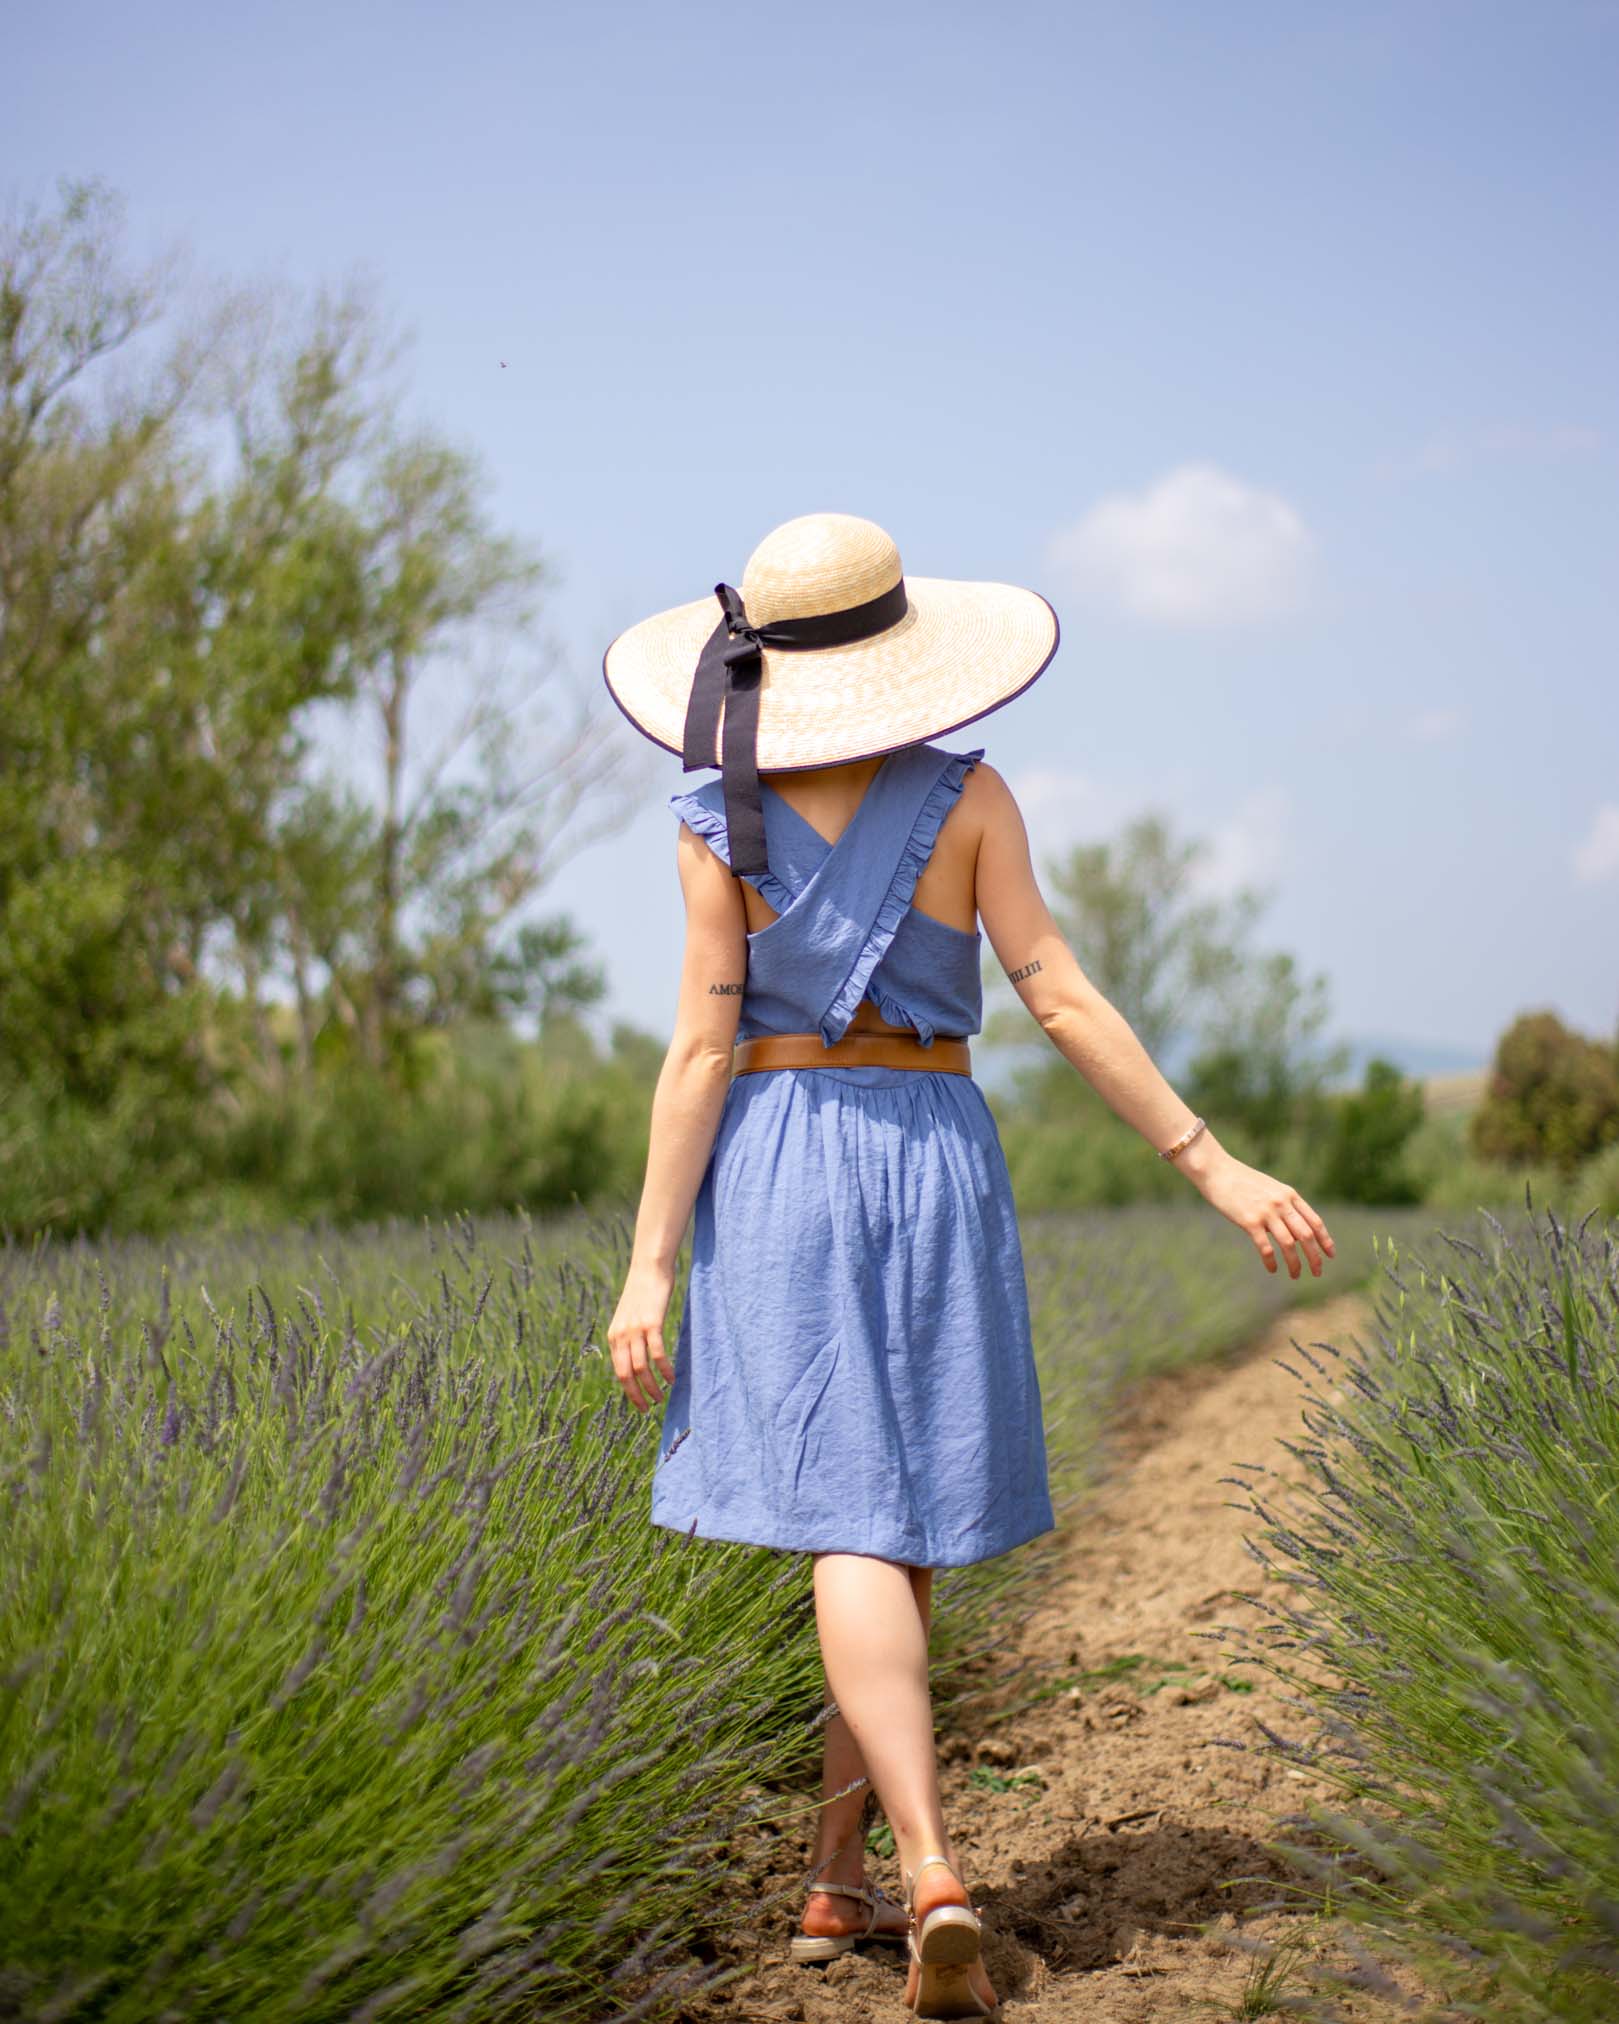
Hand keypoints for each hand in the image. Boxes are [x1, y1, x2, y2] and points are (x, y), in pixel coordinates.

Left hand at [607, 1258, 676, 1409]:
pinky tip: (672, 1379)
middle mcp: (621, 1335)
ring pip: (641, 1368)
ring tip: (661, 1398)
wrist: (649, 1268)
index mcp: (614, 1336)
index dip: (628, 1391)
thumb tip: (637, 1357)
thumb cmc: (643, 1293)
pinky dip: (664, 1370)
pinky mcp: (651, 1324)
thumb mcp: (630, 1317)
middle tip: (648, 1409)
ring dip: (652, 1387)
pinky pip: (657, 1354)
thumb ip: (630, 1336)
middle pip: (626, 1375)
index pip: (618, 1371)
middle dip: (637, 1395)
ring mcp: (635, 1330)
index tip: (639, 1404)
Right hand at [1192, 1154, 1334, 1277]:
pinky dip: (1271, 1261)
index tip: (1330, 1255)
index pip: (1315, 1221)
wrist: (1217, 1170)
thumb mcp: (1270, 1188)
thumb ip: (1284, 1205)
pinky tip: (1272, 1269)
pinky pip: (1265, 1247)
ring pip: (1289, 1244)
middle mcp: (1281, 1203)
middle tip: (1317, 1272)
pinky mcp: (1249, 1221)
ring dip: (1295, 1263)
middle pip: (1306, 1235)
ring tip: (1295, 1275)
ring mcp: (1266, 1212)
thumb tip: (1295, 1230)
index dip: (1325, 1240)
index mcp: (1289, 1195)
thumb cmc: (1241, 1181)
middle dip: (1314, 1256)